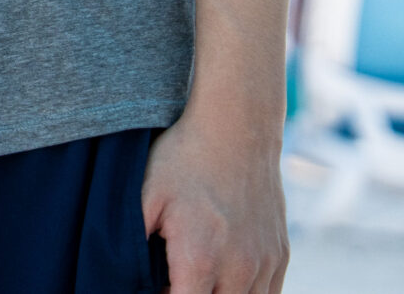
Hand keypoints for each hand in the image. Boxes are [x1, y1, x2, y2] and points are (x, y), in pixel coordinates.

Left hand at [142, 111, 288, 293]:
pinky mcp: (281, 255)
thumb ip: (131, 244)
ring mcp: (265, 263)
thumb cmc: (185, 159)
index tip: (156, 285)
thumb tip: (122, 276)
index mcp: (200, 259)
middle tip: (173, 278)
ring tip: (197, 277)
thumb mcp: (144, 195)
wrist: (237, 126)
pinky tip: (222, 277)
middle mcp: (239, 269)